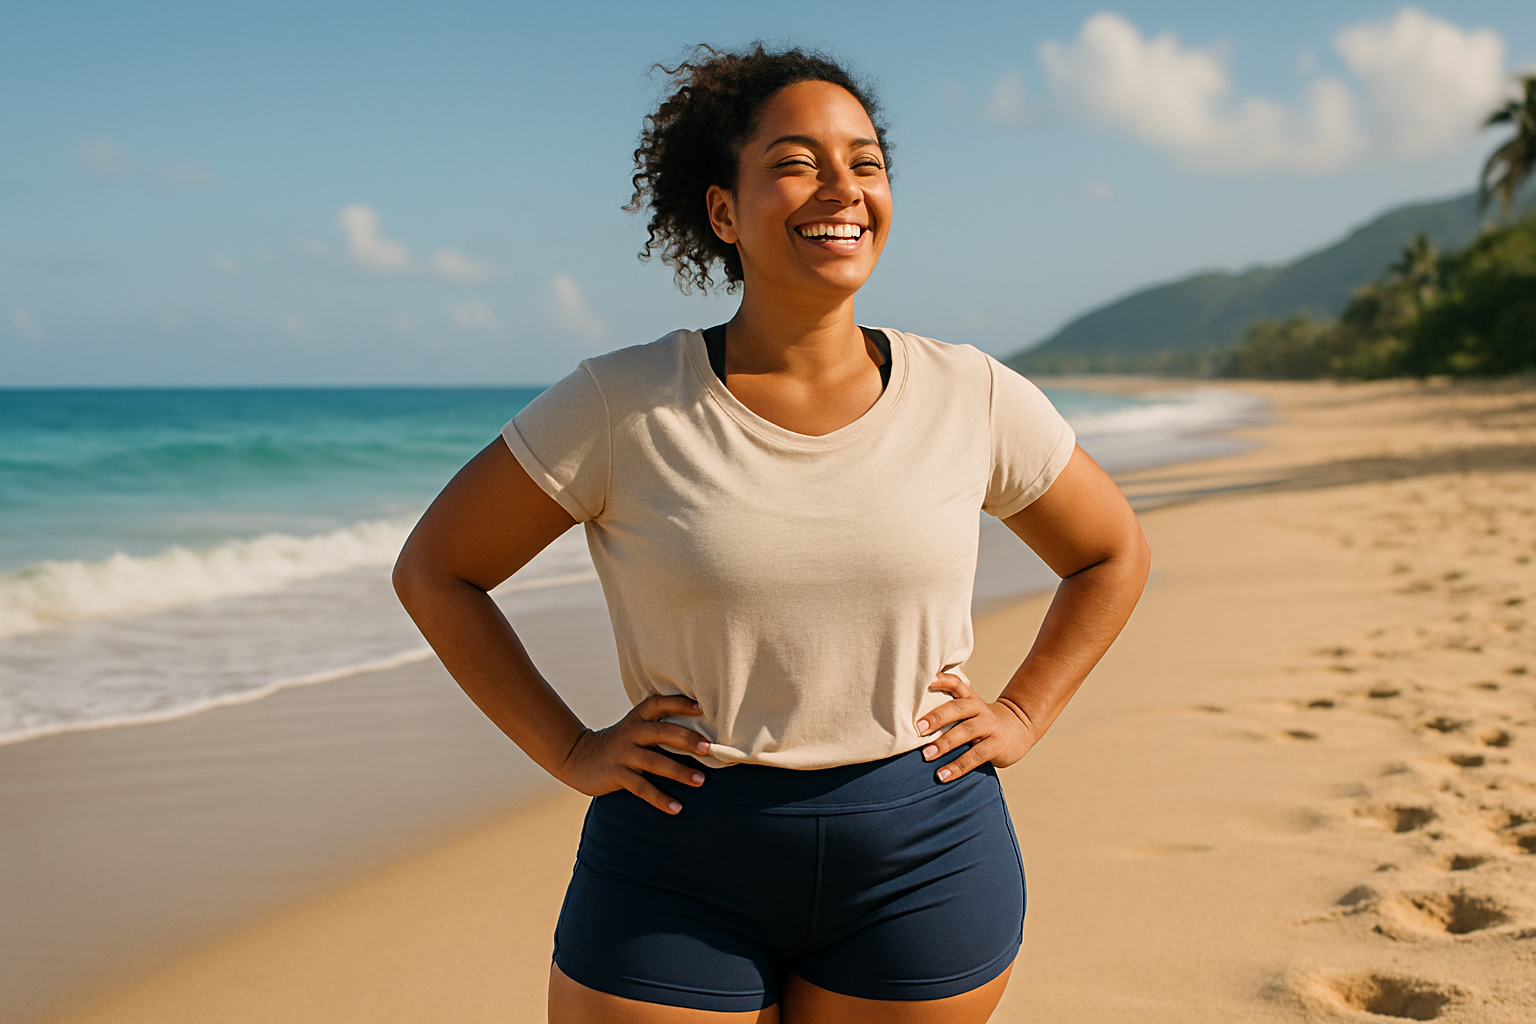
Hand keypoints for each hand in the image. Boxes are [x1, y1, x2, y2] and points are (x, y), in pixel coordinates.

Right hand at [557, 694, 712, 813]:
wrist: (578, 758)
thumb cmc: (620, 744)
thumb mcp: (634, 729)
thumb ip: (658, 727)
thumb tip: (700, 733)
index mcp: (637, 718)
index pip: (659, 704)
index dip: (679, 703)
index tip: (702, 707)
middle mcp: (631, 732)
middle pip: (662, 732)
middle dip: (687, 739)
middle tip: (709, 748)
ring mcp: (623, 754)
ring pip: (655, 761)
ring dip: (679, 771)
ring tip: (700, 781)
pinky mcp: (616, 774)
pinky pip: (642, 788)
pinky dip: (660, 799)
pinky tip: (676, 808)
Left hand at [915, 673, 1040, 782]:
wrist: (1019, 727)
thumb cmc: (982, 719)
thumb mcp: (970, 707)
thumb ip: (947, 706)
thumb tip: (908, 712)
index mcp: (970, 698)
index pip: (957, 684)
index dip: (943, 680)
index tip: (927, 680)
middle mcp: (980, 709)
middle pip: (958, 708)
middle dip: (937, 717)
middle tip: (918, 729)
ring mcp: (989, 727)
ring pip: (966, 732)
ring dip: (945, 744)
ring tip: (926, 755)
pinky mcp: (996, 746)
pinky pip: (975, 756)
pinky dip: (958, 767)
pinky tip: (943, 775)